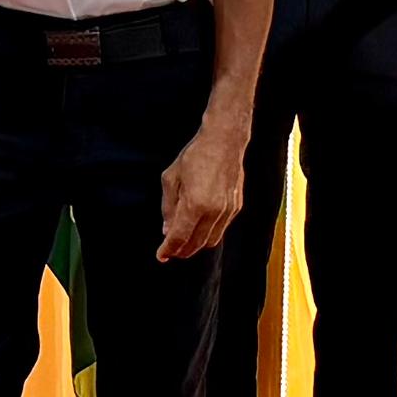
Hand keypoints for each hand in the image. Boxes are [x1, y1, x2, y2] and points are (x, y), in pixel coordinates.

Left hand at [157, 123, 246, 259]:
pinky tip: (199, 229)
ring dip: (195, 246)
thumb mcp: (171, 178)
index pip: (179, 237)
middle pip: (196, 244)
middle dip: (181, 251)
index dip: (168, 249)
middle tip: (170, 251)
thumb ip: (168, 207)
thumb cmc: (195, 155)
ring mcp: (227, 211)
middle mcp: (213, 212)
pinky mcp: (236, 207)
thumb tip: (167, 230)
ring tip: (183, 243)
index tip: (161, 256)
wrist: (224, 140)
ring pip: (210, 241)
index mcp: (195, 204)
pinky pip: (221, 230)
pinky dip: (208, 235)